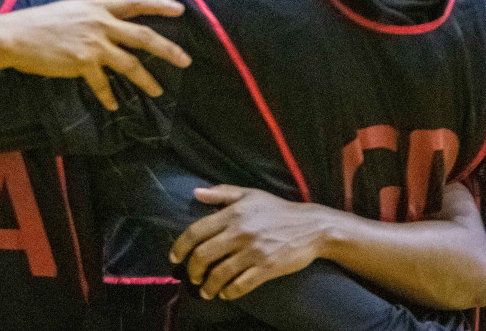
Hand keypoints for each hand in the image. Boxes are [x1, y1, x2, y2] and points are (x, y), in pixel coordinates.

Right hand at [0, 0, 190, 109]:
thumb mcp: (70, 10)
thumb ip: (91, 16)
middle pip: (142, 35)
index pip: (135, 1)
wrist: (15, 35)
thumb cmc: (38, 23)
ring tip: (158, 91)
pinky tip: (113, 106)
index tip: (179, 10)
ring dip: (146, 79)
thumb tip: (105, 24)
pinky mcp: (82, 62)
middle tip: (186, 60)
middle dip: (167, 48)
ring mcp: (93, 43)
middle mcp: (100, 22)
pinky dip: (109, 96)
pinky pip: (103, 84)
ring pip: (130, 63)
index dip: (159, 5)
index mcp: (98, 7)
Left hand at [170, 186, 326, 300]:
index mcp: (232, 213)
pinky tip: (224, 293)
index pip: (196, 231)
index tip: (174, 258)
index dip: (180, 247)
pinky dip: (228, 292)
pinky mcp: (266, 267)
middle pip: (203, 255)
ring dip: (207, 286)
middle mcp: (240, 232)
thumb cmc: (277, 209)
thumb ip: (222, 193)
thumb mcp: (249, 194)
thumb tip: (196, 192)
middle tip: (192, 276)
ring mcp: (253, 251)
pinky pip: (240, 285)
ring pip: (219, 274)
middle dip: (192, 270)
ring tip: (205, 290)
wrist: (311, 226)